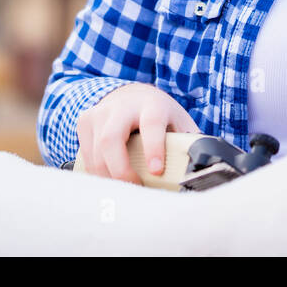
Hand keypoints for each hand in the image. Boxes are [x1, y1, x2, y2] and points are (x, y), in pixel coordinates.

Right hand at [76, 83, 199, 184]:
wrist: (132, 95)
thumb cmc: (159, 115)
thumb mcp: (177, 122)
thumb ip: (187, 143)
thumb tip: (200, 171)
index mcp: (153, 104)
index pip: (151, 123)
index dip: (153, 148)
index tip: (155, 171)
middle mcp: (123, 105)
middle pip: (112, 138)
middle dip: (120, 169)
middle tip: (134, 188)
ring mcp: (101, 112)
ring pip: (96, 150)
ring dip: (108, 177)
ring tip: (123, 191)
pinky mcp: (85, 121)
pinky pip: (85, 154)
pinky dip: (96, 173)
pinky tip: (108, 182)